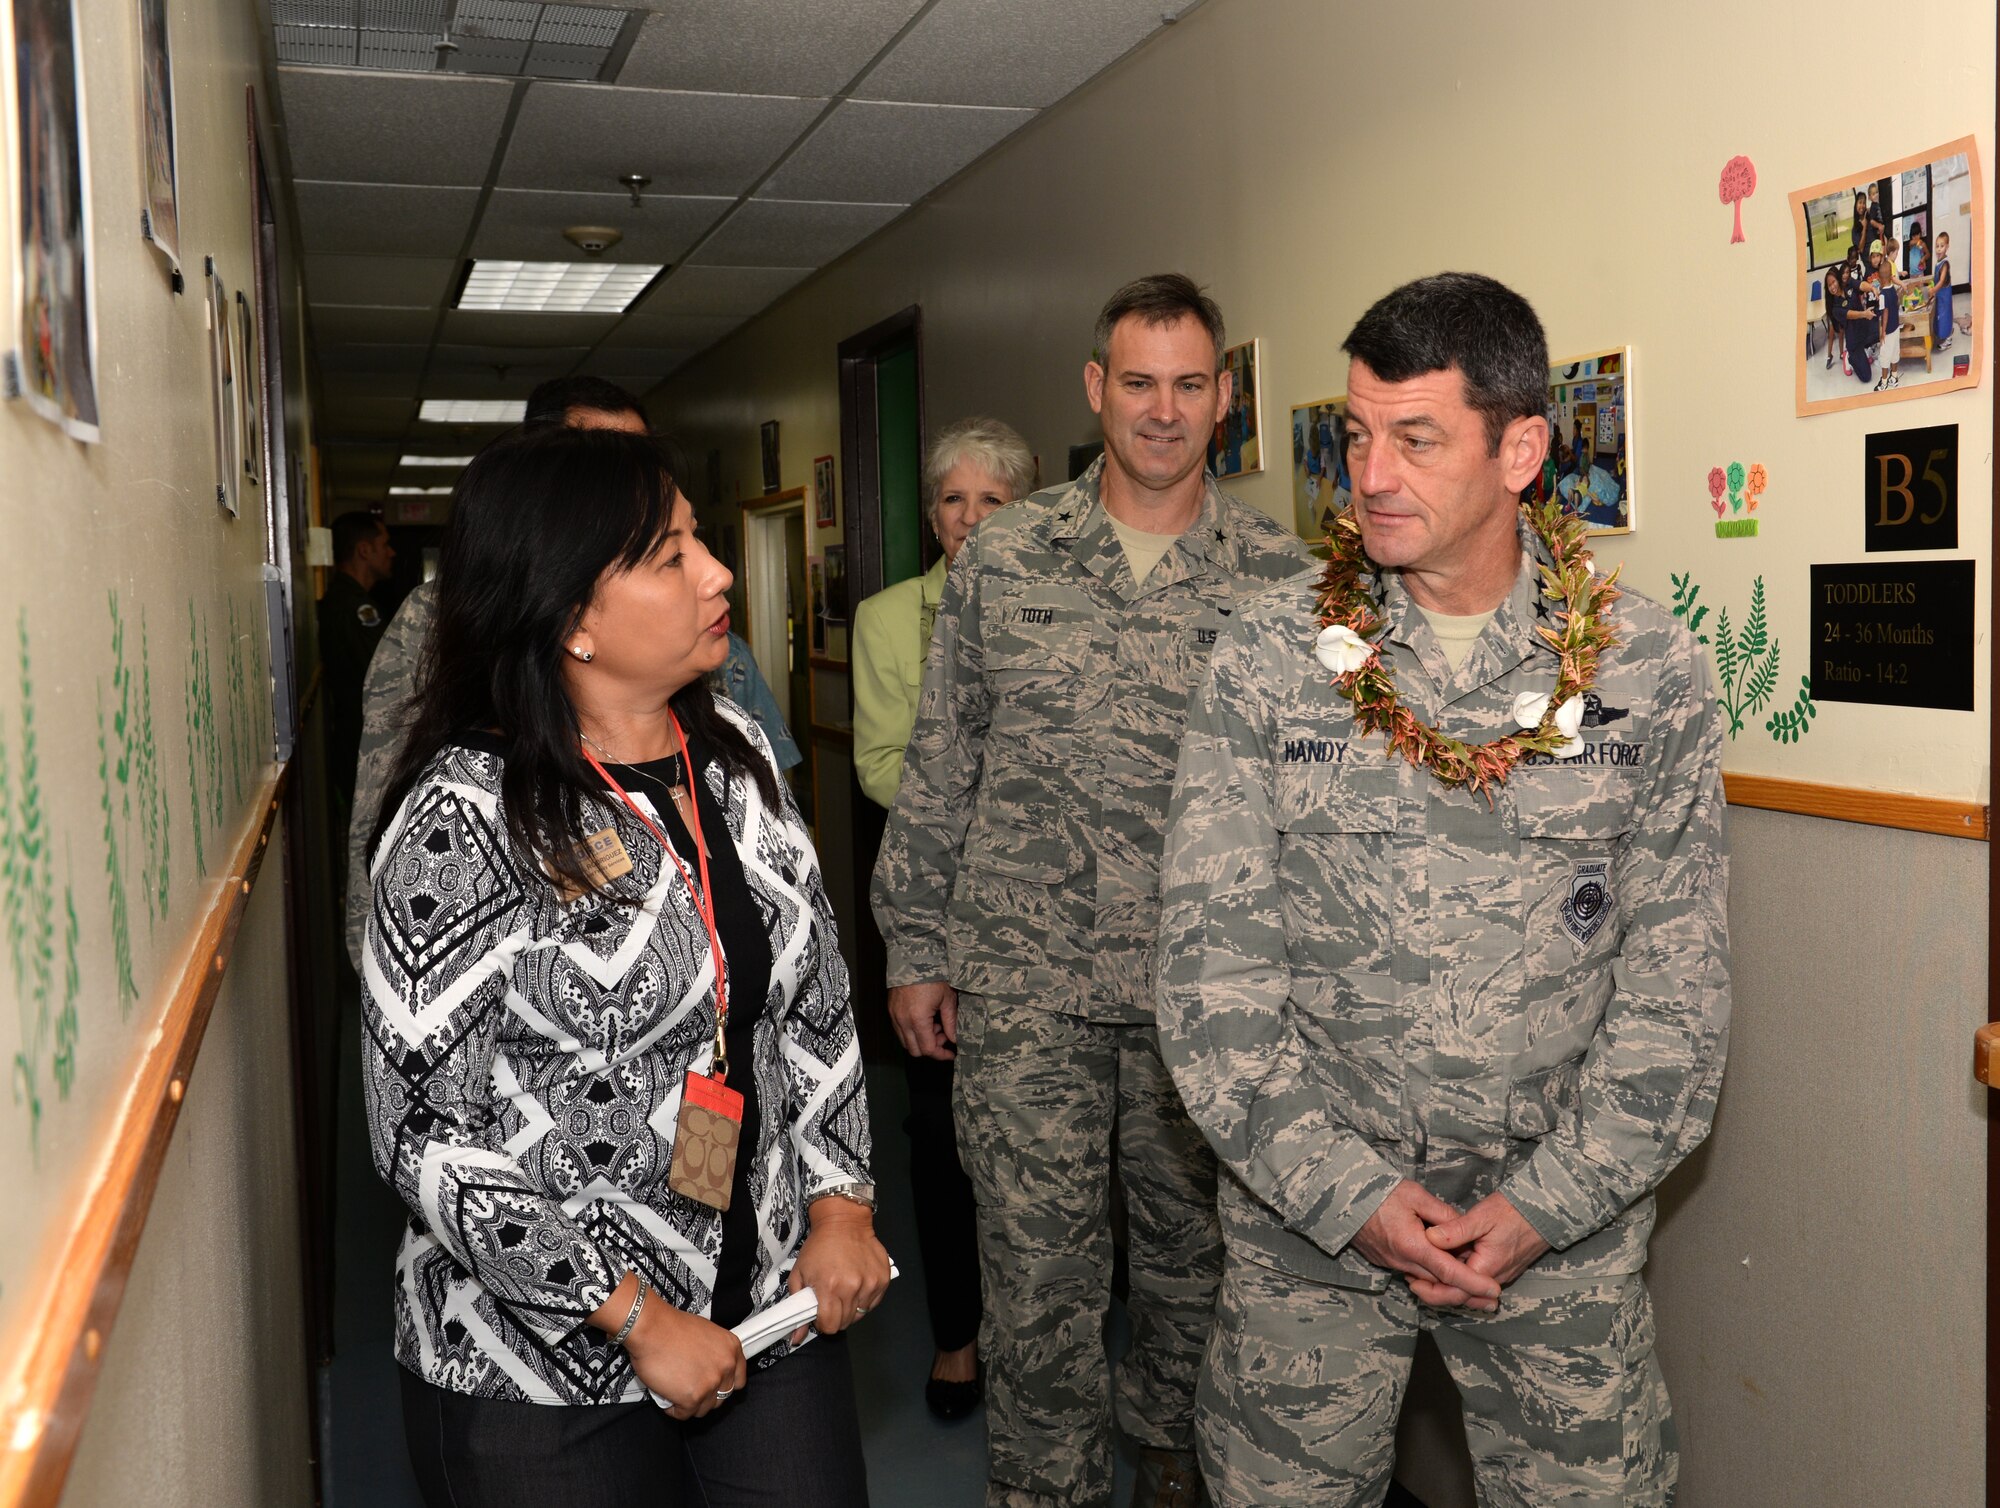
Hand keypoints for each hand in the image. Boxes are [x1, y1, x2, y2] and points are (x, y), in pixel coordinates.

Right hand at [593, 1274, 744, 1419]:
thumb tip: (709, 1367)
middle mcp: (725, 1367)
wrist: (652, 1329)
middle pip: (721, 1397)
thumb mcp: (706, 1333)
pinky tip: (667, 1397)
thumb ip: (715, 1353)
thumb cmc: (671, 1328)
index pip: (739, 1380)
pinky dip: (673, 1409)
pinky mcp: (692, 1397)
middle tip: (689, 1388)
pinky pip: (684, 1414)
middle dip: (705, 1395)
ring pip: (703, 1408)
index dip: (723, 1385)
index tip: (713, 1387)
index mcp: (731, 1349)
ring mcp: (711, 1383)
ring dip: (689, 1403)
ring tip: (676, 1391)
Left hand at [787, 1198, 892, 1343]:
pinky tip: (857, 1284)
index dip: (823, 1323)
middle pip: (845, 1323)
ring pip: (860, 1314)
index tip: (820, 1314)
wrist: (844, 1222)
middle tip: (831, 1300)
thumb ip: (797, 1307)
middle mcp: (852, 1287)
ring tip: (844, 1290)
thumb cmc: (819, 1246)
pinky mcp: (883, 1279)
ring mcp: (870, 1283)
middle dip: (835, 1316)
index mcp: (829, 1287)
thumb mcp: (799, 1274)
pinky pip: (873, 1303)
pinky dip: (864, 1299)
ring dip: (850, 1308)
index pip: (830, 1326)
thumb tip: (797, 1338)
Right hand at [888, 981, 957, 1059]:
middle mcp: (902, 1021)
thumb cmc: (932, 976)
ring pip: (905, 1042)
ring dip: (920, 1040)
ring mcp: (894, 1016)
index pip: (928, 1049)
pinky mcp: (891, 1010)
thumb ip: (951, 1022)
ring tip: (934, 1025)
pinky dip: (912, 1032)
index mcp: (917, 1019)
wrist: (913, 957)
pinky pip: (900, 1030)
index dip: (941, 1054)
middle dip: (930, 1048)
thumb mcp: (947, 999)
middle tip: (943, 1035)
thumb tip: (954, 1039)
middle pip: (914, 1050)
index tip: (951, 1053)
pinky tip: (923, 1019)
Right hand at [1349, 1180, 1502, 1312]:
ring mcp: (1393, 1264)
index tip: (1495, 1291)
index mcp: (1413, 1245)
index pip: (1450, 1271)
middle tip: (1491, 1297)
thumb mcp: (1415, 1195)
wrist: (1342, 1199)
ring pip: (1428, 1282)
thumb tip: (1462, 1226)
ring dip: (1450, 1285)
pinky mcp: (1386, 1262)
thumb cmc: (1379, 1192)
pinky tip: (1444, 1271)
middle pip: (1442, 1284)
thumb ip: (1442, 1213)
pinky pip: (1414, 1274)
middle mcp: (1404, 1261)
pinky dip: (1432, 1277)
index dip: (1475, 1283)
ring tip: (1473, 1286)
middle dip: (1467, 1292)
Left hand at [1423, 1192, 1550, 1291]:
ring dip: (1447, 1285)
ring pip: (1469, 1290)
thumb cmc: (1513, 1211)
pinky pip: (1476, 1281)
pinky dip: (1459, 1278)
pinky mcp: (1501, 1268)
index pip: (1455, 1290)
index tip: (1412, 1279)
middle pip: (1461, 1295)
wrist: (1544, 1210)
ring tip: (1422, 1274)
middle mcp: (1494, 1277)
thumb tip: (1429, 1238)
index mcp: (1487, 1268)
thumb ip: (1455, 1230)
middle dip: (1436, 1291)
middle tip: (1412, 1280)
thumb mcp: (1481, 1216)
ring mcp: (1499, 1274)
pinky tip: (1444, 1266)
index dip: (1431, 1288)